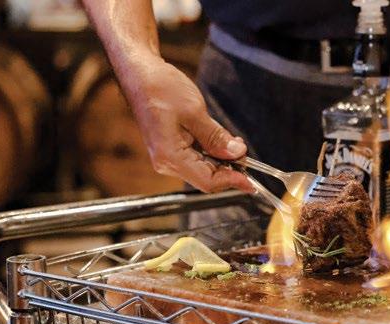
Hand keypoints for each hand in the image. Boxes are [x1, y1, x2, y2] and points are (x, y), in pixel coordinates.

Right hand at [118, 54, 252, 192]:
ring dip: (221, 160)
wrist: (139, 75)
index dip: (231, 181)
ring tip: (234, 142)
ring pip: (203, 170)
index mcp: (170, 156)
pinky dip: (211, 154)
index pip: (207, 181)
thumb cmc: (160, 88)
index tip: (250, 180)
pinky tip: (219, 141)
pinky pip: (196, 160)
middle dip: (228, 169)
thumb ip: (216, 137)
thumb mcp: (194, 111)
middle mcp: (166, 163)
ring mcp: (167, 158)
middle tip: (243, 151)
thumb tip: (236, 154)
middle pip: (206, 178)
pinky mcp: (170, 151)